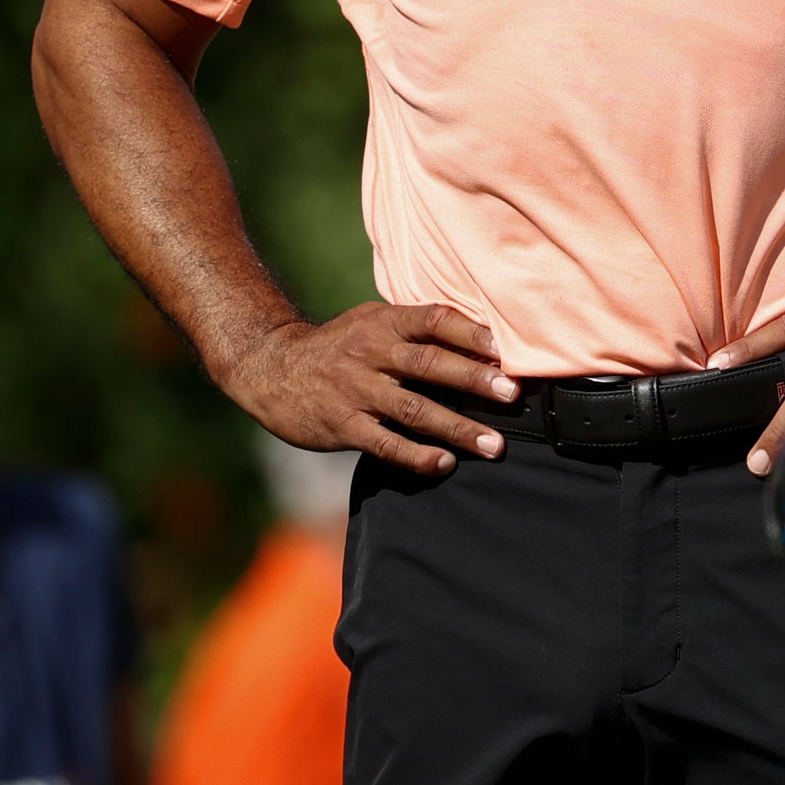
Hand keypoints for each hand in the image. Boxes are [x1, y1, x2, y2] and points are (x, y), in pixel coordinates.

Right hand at [218, 302, 517, 475]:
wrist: (271, 368)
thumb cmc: (341, 345)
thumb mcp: (373, 322)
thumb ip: (418, 329)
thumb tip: (484, 339)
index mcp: (385, 322)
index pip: (435, 320)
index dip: (473, 333)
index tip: (507, 349)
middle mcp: (372, 353)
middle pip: (431, 364)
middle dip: (475, 379)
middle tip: (513, 394)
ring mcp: (356, 390)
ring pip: (414, 409)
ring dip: (458, 428)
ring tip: (494, 445)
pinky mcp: (342, 425)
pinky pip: (386, 443)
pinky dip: (417, 456)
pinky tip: (444, 464)